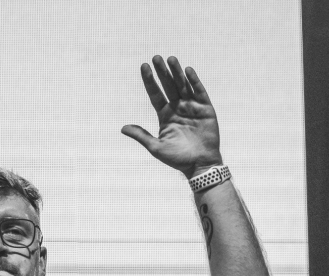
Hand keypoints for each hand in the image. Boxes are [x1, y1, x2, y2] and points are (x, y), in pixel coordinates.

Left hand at [121, 56, 221, 177]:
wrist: (200, 165)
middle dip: (162, 72)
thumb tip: (122, 128)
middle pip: (168, 86)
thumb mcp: (156, 147)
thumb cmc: (177, 159)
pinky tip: (187, 70)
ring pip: (182, 85)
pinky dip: (194, 81)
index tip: (143, 67)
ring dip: (176, 72)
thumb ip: (141, 135)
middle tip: (155, 57)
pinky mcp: (206, 109)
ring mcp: (192, 107)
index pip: (155, 94)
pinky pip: (199, 92)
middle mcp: (178, 108)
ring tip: (170, 59)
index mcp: (165, 115)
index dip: (150, 81)